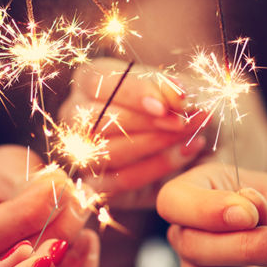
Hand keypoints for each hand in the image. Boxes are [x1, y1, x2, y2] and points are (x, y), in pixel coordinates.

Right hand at [62, 58, 207, 207]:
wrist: (187, 143)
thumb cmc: (174, 107)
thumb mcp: (177, 91)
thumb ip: (175, 90)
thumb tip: (177, 95)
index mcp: (90, 81)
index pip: (98, 81)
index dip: (133, 92)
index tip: (165, 105)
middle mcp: (76, 115)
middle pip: (99, 119)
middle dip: (146, 122)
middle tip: (183, 122)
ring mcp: (82, 152)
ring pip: (110, 150)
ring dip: (156, 144)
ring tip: (191, 136)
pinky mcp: (97, 184)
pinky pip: (123, 179)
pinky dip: (159, 166)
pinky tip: (186, 152)